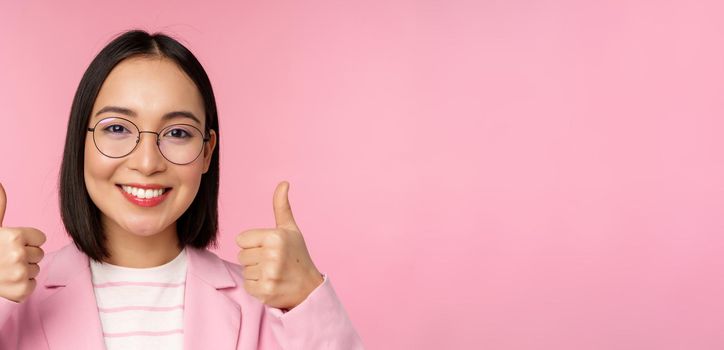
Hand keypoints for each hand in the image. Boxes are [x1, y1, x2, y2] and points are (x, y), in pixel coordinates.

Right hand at [0, 183, 45, 302]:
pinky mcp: (20, 291)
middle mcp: (19, 255)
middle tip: (4, 258)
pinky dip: (21, 286)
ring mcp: (20, 274)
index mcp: (14, 236)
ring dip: (22, 270)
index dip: (25, 241)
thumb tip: (0, 182)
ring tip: (3, 269)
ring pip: (35, 269)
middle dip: (24, 255)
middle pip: (39, 254)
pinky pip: (32, 285)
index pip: (40, 238)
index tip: (10, 244)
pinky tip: (6, 281)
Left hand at [236, 181, 323, 309]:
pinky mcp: (265, 291)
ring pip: (244, 270)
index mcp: (275, 237)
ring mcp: (269, 274)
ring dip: (256, 273)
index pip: (241, 239)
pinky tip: (271, 284)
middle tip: (273, 262)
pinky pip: (247, 285)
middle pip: (241, 255)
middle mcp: (272, 255)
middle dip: (254, 259)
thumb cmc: (297, 256)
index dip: (253, 244)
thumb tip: (283, 183)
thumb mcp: (290, 229)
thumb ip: (281, 206)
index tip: (269, 248)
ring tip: (273, 273)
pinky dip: (256, 287)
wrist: (309, 288)